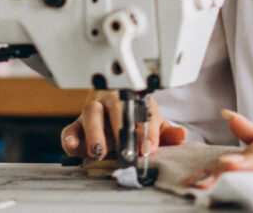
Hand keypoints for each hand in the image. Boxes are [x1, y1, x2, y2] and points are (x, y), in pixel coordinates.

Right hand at [60, 92, 185, 160]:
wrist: (118, 130)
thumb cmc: (137, 126)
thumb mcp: (155, 129)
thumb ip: (168, 134)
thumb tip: (182, 135)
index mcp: (134, 101)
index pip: (142, 109)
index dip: (146, 129)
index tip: (149, 148)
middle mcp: (112, 103)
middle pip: (114, 105)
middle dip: (121, 127)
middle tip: (126, 149)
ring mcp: (93, 114)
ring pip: (91, 113)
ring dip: (95, 132)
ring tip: (100, 151)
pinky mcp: (77, 128)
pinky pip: (70, 129)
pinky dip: (70, 138)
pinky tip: (73, 146)